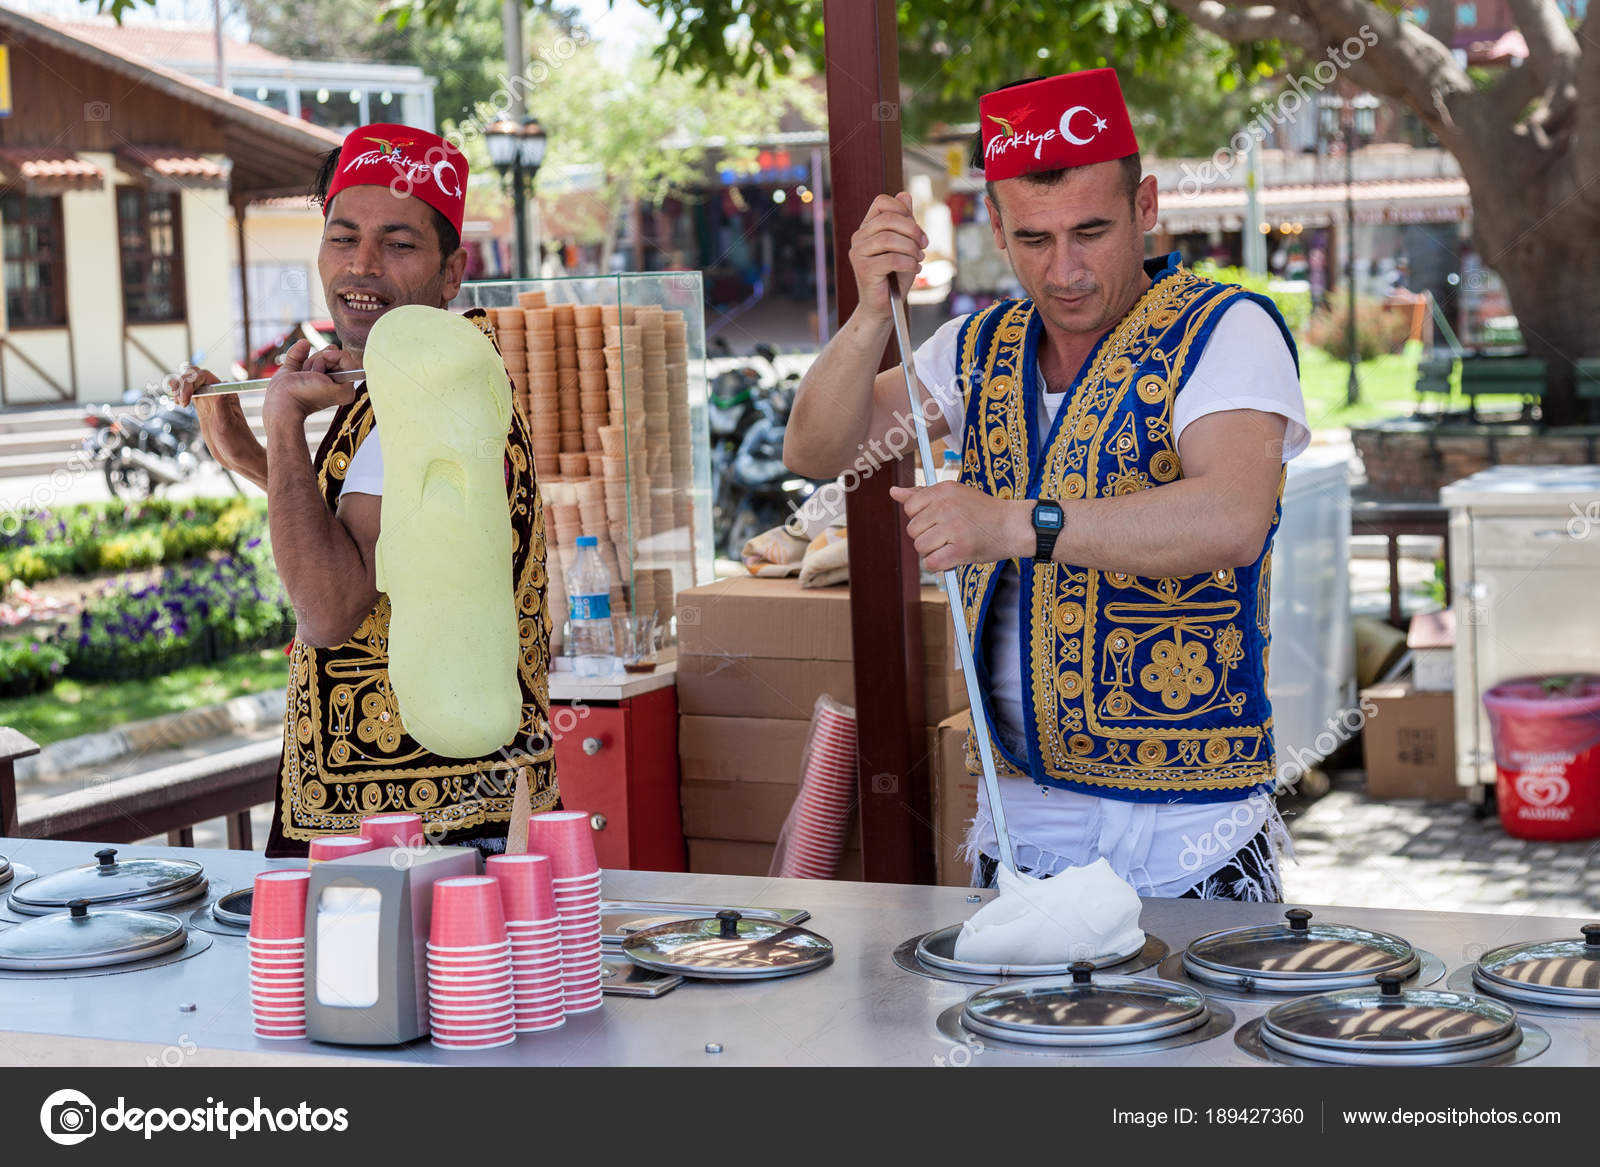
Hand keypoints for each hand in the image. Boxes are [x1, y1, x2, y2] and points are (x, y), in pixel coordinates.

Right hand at [173, 366, 260, 469]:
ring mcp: (209, 400)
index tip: (185, 401)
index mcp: (225, 392)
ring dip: (179, 387)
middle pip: (194, 375)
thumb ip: (222, 405)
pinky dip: (180, 394)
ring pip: (190, 383)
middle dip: (182, 383)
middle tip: (179, 400)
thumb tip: (220, 386)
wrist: (239, 457)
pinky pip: (189, 394)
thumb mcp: (228, 425)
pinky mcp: (202, 409)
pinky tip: (177, 402)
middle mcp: (217, 393)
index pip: (203, 375)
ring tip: (177, 401)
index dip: (190, 382)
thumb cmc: (238, 443)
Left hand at [262, 340, 357, 426]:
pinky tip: (319, 372)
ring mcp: (344, 388)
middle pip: (336, 356)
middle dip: (318, 358)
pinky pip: (347, 359)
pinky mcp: (346, 389)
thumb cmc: (284, 392)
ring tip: (312, 375)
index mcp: (327, 384)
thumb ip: (297, 355)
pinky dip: (330, 358)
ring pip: (340, 356)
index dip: (315, 359)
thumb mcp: (291, 368)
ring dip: (320, 360)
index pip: (331, 360)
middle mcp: (338, 386)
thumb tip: (305, 342)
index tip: (304, 371)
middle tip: (307, 373)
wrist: (284, 402)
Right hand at [848, 192, 925, 321]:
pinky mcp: (864, 269)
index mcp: (867, 228)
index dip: (903, 210)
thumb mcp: (905, 244)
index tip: (917, 230)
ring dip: (911, 248)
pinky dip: (909, 264)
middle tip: (924, 245)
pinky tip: (915, 270)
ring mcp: (858, 253)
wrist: (885, 307)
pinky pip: (891, 259)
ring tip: (918, 259)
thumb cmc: (895, 276)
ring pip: (888, 238)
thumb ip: (904, 221)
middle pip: (887, 218)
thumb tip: (905, 195)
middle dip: (912, 230)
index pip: (881, 202)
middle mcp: (859, 238)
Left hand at [889, 482, 1032, 571]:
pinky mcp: (961, 549)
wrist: (1014, 525)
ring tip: (951, 545)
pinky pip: (932, 563)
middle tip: (948, 535)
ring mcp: (953, 528)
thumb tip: (893, 491)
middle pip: (912, 530)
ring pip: (921, 547)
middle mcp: (946, 506)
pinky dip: (940, 565)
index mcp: (943, 490)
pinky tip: (952, 558)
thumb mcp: (954, 494)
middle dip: (926, 537)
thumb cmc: (982, 511)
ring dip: (933, 552)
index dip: (921, 518)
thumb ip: (922, 494)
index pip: (910, 507)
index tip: (938, 520)